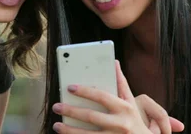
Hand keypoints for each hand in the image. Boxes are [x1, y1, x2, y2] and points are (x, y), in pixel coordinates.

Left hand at [51, 60, 183, 133]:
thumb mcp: (131, 102)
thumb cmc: (134, 120)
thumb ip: (121, 84)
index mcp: (124, 108)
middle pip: (91, 116)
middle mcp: (120, 124)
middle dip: (71, 111)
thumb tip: (114, 62)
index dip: (85, 91)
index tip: (70, 87)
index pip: (102, 97)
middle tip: (56, 106)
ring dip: (69, 131)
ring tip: (56, 125)